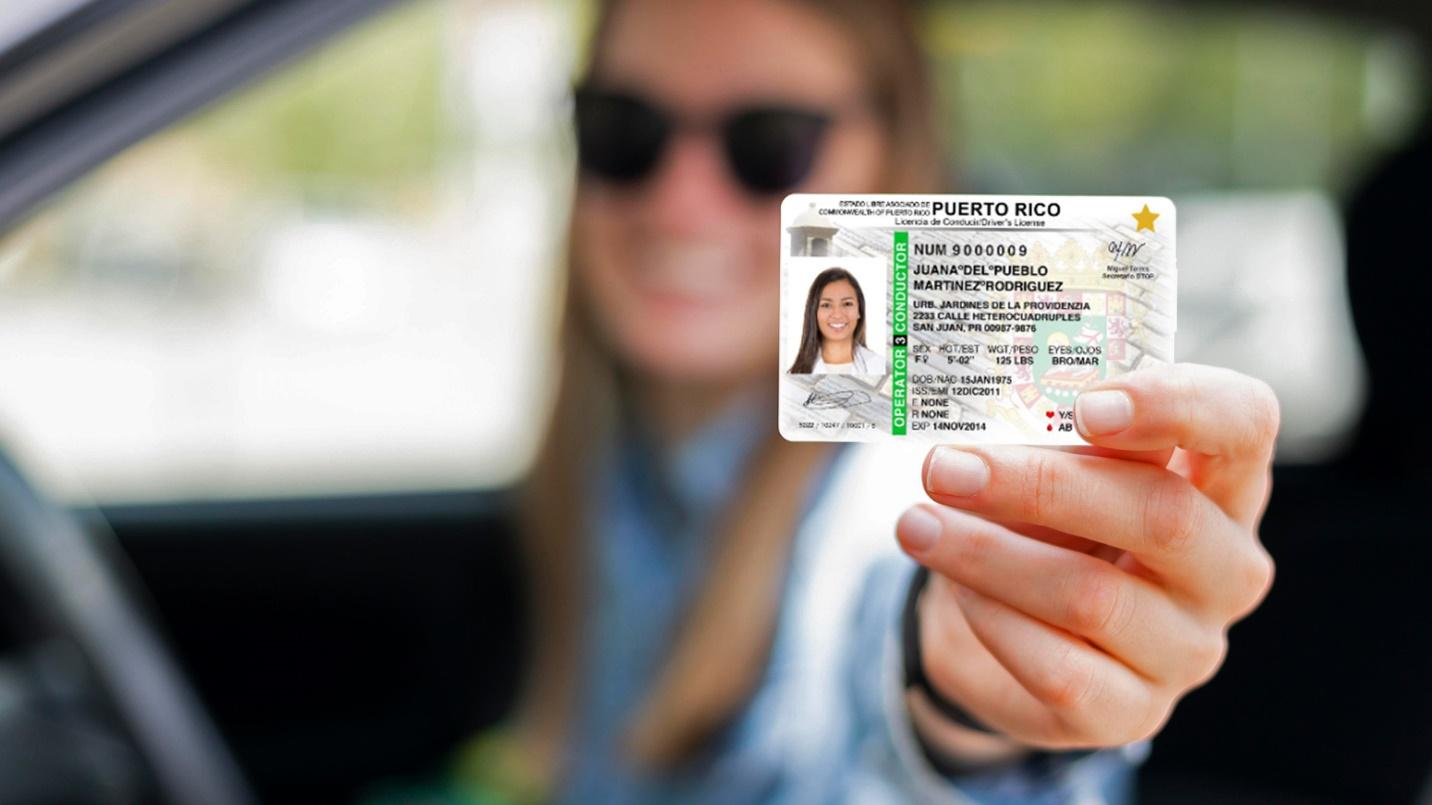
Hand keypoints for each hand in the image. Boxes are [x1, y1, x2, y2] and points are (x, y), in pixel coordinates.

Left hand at [895, 363, 1277, 750]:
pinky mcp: (1133, 713)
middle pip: (1160, 515)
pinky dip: (995, 623)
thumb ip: (1053, 436)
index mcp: (1224, 480)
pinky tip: (957, 594)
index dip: (1176, 406)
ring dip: (988, 556)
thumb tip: (979, 416)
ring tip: (916, 526)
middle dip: (1039, 486)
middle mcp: (1228, 567)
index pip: (1244, 422)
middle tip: (943, 467)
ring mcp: (1188, 648)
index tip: (1087, 405)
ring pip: (1094, 598)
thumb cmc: (1052, 522)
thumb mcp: (1060, 465)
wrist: (1022, 631)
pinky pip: (1061, 669)